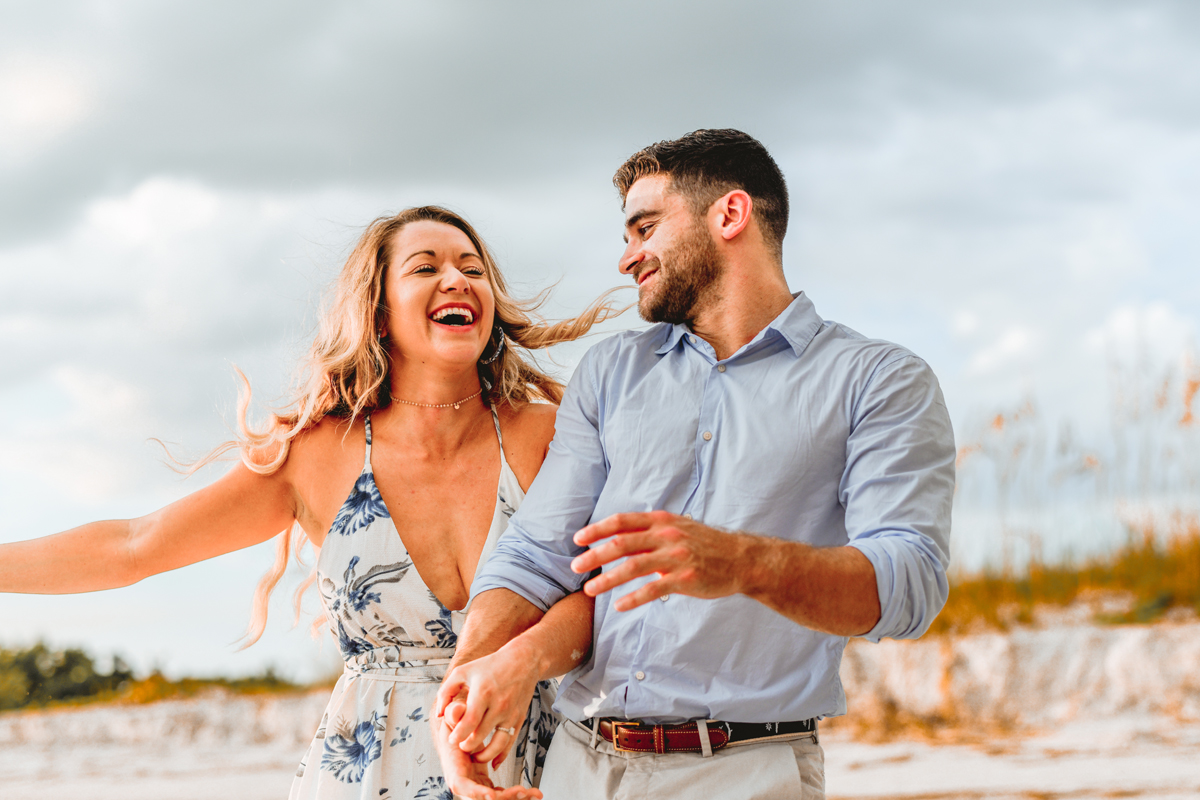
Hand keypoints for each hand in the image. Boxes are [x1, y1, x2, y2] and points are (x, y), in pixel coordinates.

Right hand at [431, 714, 540, 799]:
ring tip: (534, 794)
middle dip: (503, 797)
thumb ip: (454, 713)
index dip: (476, 792)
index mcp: (454, 766)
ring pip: (496, 797)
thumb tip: (456, 710)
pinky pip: (501, 792)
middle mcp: (464, 780)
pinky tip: (533, 793)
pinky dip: (516, 794)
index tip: (491, 795)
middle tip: (521, 792)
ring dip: (514, 797)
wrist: (456, 729)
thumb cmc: (454, 722)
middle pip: (484, 796)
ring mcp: (475, 783)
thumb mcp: (452, 715)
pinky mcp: (485, 783)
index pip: (462, 785)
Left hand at [435, 641, 541, 764]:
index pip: (469, 722)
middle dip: (468, 747)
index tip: (452, 740)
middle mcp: (498, 704)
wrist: (523, 661)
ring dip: (484, 755)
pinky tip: (494, 762)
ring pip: (498, 744)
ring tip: (474, 756)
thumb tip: (439, 715)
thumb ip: (446, 692)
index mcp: (482, 692)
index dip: (458, 736)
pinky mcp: (519, 718)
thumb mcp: (463, 672)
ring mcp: (511, 713)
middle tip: (461, 747)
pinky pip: (511, 742)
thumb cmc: (490, 666)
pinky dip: (502, 756)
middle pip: (481, 736)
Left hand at [570, 511, 753, 610]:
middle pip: (622, 543)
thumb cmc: (705, 544)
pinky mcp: (685, 578)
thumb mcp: (677, 528)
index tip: (578, 539)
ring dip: (608, 579)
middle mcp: (666, 535)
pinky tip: (619, 606)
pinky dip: (633, 598)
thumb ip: (650, 533)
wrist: (740, 558)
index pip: (622, 521)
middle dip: (595, 555)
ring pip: (633, 567)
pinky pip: (653, 589)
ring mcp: (676, 557)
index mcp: (662, 521)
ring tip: (590, 589)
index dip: (597, 529)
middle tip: (575, 567)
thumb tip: (618, 539)